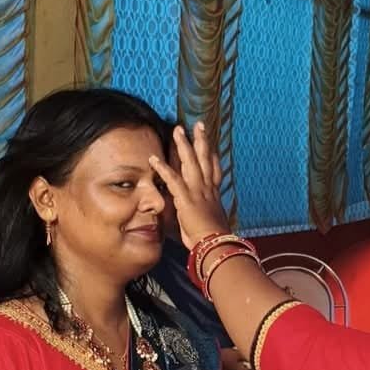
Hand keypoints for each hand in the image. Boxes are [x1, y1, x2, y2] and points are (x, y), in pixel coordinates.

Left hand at [150, 123, 227, 248]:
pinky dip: (163, 168)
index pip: (214, 171)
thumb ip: (206, 218)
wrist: (216, 245)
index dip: (213, 156)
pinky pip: (173, 179)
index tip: (212, 145)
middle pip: (205, 159)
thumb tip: (203, 221)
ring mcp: (198, 192)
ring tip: (178, 130)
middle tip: (199, 125)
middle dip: (202, 140)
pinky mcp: (186, 198)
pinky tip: (153, 158)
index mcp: (214, 196)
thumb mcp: (212, 225)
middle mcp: (208, 189)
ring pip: (191, 162)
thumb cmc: (214, 240)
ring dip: (184, 145)